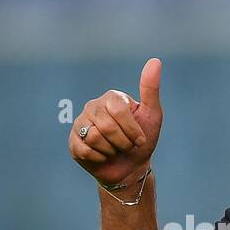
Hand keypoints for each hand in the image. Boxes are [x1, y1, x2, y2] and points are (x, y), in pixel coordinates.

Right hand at [69, 58, 162, 188]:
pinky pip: (85, 150)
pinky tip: (103, 156)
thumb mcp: (152, 115)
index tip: (140, 139)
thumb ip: (151, 89)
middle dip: (123, 142)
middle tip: (126, 146)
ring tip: (114, 149)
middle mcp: (93, 106)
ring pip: (94, 138)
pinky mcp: (73, 142)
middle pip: (107, 126)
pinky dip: (99, 158)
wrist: (131, 168)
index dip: (132, 130)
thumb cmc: (142, 140)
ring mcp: (80, 123)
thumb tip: (155, 61)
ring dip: (111, 150)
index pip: (118, 111)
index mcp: (111, 97)